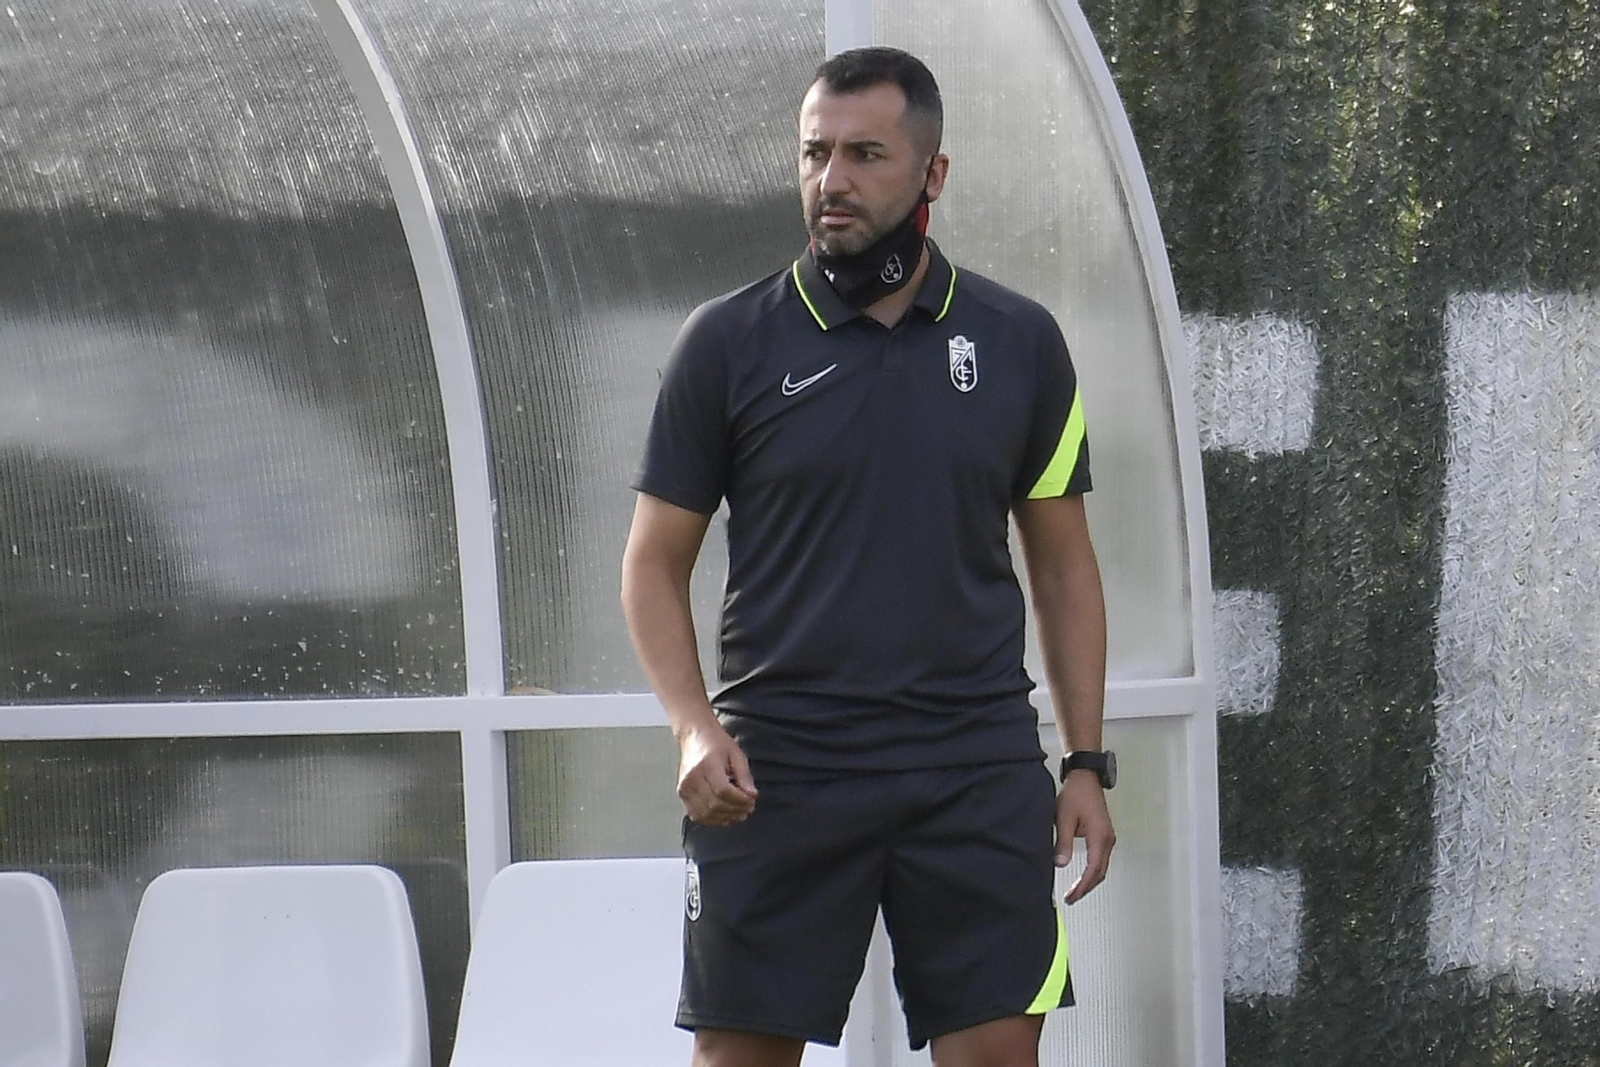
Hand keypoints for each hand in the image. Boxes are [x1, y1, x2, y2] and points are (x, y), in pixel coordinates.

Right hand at [676, 720, 758, 825]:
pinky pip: (696, 815)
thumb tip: (751, 796)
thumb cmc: (716, 743)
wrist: (695, 736)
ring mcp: (684, 787)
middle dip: (735, 810)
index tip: (751, 800)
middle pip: (714, 804)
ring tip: (738, 813)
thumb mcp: (736, 754)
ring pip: (705, 813)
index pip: (723, 791)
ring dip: (725, 818)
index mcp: (706, 764)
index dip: (740, 800)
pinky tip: (724, 814)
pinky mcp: (682, 794)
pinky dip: (712, 819)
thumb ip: (744, 776)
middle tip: (748, 808)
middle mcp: (692, 777)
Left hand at [1055, 771, 1114, 903]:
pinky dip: (1093, 870)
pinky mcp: (1104, 834)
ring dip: (1090, 880)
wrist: (1085, 778)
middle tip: (1072, 898)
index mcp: (1100, 837)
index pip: (1093, 870)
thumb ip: (1063, 842)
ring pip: (1102, 867)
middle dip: (1086, 888)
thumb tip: (1060, 863)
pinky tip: (1083, 875)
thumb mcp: (1064, 818)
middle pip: (1100, 872)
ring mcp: (1108, 837)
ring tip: (1076, 891)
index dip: (1082, 886)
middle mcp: (1108, 839)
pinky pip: (1101, 858)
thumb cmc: (1077, 793)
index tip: (1072, 896)